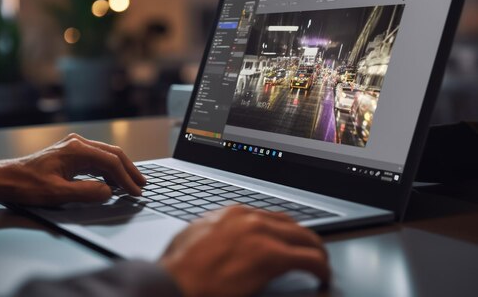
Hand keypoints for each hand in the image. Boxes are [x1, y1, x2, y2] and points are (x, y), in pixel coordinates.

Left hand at [0, 133, 145, 205]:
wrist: (5, 179)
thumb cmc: (26, 185)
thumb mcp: (57, 193)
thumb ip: (86, 192)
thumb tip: (108, 191)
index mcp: (75, 150)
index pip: (110, 162)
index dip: (125, 178)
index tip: (135, 192)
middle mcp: (77, 144)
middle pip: (112, 154)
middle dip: (128, 170)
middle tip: (141, 185)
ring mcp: (73, 147)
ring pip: (105, 156)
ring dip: (119, 170)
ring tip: (130, 185)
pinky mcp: (70, 154)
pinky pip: (96, 160)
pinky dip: (107, 170)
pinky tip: (111, 182)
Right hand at [160, 206, 329, 296]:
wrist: (174, 282)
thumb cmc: (177, 268)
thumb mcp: (193, 238)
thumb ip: (214, 233)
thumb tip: (220, 242)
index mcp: (231, 213)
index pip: (268, 216)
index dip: (282, 230)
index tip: (286, 239)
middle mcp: (248, 217)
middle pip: (290, 223)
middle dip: (303, 238)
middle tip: (311, 251)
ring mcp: (261, 234)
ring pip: (305, 237)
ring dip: (316, 251)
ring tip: (321, 263)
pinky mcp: (271, 256)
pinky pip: (309, 259)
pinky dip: (320, 267)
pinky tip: (322, 276)